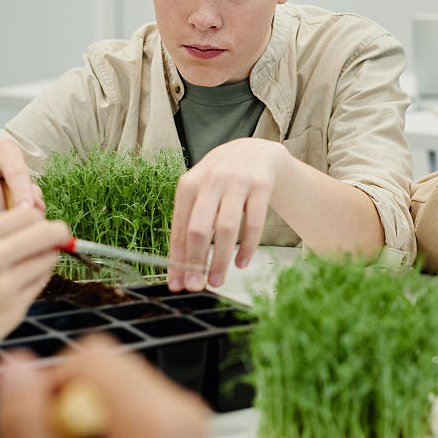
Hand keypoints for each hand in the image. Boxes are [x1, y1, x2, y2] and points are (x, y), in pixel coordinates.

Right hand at [0, 209, 68, 437]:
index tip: (37, 226)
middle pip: (48, 232)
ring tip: (28, 267)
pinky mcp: (14, 309)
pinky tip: (19, 287)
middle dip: (56, 235)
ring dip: (46, 259)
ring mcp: (5, 284)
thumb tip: (25, 226)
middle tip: (54, 241)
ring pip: (49, 258)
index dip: (37, 219)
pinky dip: (37, 281)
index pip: (27, 213)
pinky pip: (40, 284)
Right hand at [0, 336, 206, 437]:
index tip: (39, 429)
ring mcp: (185, 416)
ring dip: (85, 415)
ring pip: (115, 382)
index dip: (51, 384)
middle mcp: (179, 408)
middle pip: (104, 366)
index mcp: (153, 419)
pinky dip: (106, 424)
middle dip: (67, 402)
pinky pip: (133, 401)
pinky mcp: (182, 425)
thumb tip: (12, 367)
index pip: (90, 355)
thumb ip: (26, 427)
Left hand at [169, 138, 288, 291]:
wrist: (255, 152)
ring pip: (227, 229)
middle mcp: (211, 180)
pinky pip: (255, 223)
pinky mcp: (261, 185)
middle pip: (200, 229)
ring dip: (221, 260)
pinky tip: (241, 263)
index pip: (179, 229)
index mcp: (189, 185)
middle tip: (197, 286)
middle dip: (197, 262)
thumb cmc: (221, 181)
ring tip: (217, 281)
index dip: (177, 260)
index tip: (177, 284)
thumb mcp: (200, 194)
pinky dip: (247, 247)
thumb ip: (189, 225)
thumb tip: (179, 269)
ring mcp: (237, 182)